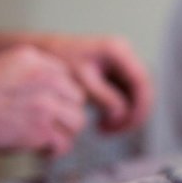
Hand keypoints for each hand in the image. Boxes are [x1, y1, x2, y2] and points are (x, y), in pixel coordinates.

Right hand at [0, 46, 87, 156]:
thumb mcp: (2, 69)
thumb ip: (31, 75)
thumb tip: (55, 95)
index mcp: (33, 59)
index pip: (67, 78)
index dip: (61, 95)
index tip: (52, 106)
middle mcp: (45, 79)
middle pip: (76, 99)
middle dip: (66, 113)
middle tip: (52, 125)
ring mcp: (45, 104)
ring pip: (76, 121)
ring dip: (64, 132)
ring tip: (49, 139)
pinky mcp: (40, 129)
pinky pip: (63, 143)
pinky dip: (55, 150)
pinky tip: (44, 151)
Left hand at [37, 34, 152, 132]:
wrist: (38, 52)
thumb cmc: (55, 62)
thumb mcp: (80, 81)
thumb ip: (104, 98)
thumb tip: (121, 115)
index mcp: (118, 51)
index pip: (142, 82)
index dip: (139, 107)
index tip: (123, 125)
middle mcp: (125, 55)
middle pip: (143, 90)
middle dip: (132, 114)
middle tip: (112, 131)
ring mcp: (121, 64)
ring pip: (136, 95)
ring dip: (126, 115)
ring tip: (104, 128)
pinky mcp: (115, 73)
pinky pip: (126, 95)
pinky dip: (118, 111)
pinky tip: (103, 121)